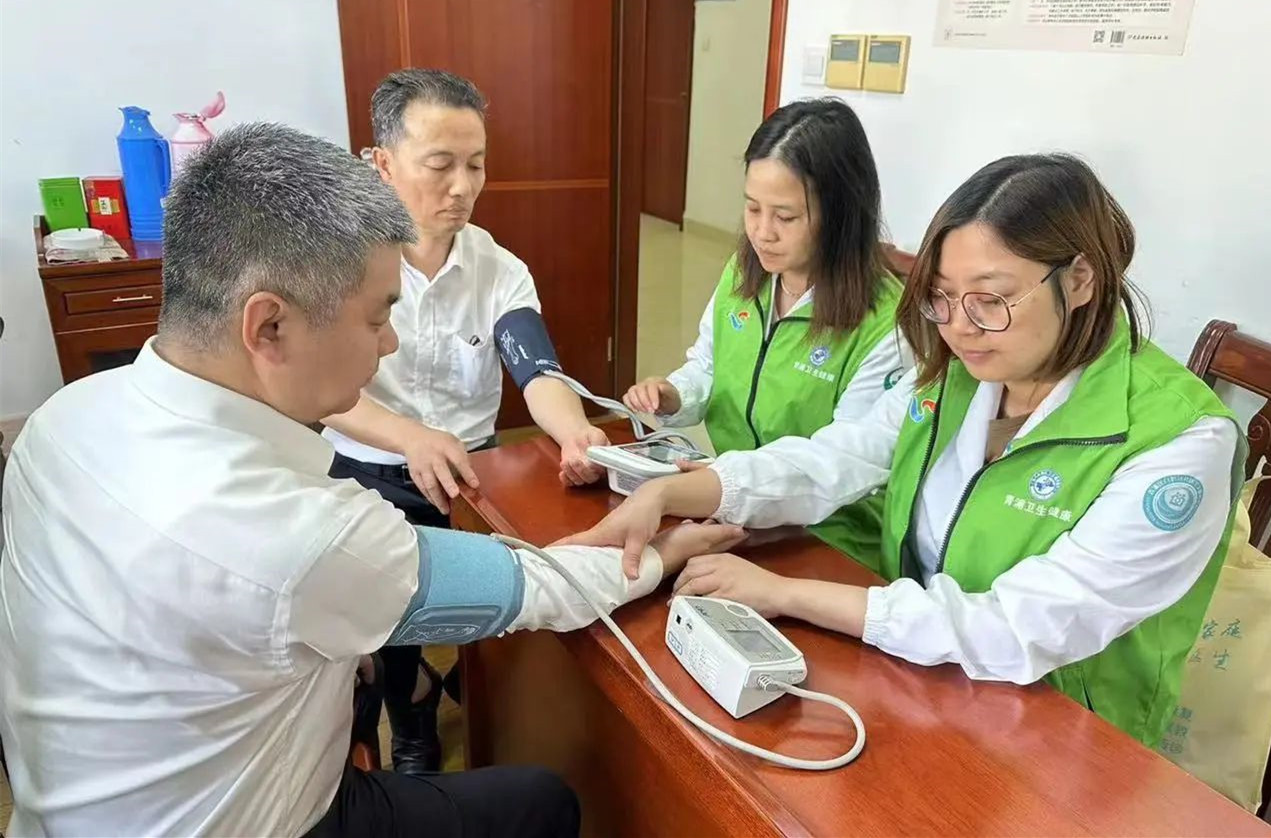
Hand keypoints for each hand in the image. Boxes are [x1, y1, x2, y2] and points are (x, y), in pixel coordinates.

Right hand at [402, 426, 478, 513]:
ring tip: (446, 509)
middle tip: (455, 495)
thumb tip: (471, 476)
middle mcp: (434, 457)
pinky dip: (430, 498)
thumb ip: (463, 457)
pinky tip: (437, 504)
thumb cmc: (437, 442)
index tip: (475, 484)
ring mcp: (423, 466)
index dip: (467, 473)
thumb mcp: (453, 442)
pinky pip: (422, 488)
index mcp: (447, 447)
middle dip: (448, 484)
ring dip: (438, 498)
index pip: (458, 460)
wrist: (413, 438)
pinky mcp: (415, 474)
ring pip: (429, 484)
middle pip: (441, 471)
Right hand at [553, 484, 667, 579]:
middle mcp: (598, 532)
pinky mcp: (612, 533)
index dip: (556, 548)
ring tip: (567, 574)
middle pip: (575, 545)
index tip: (541, 559)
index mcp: (599, 533)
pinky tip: (593, 565)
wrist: (653, 498)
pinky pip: (596, 546)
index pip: (572, 541)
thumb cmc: (642, 515)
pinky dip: (590, 554)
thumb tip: (630, 578)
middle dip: (562, 557)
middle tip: (551, 574)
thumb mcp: (638, 538)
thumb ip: (632, 557)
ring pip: (586, 546)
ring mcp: (605, 532)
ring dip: (575, 557)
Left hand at [559, 425, 608, 486]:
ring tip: (567, 461)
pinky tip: (562, 472)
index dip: (596, 468)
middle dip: (581, 470)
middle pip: (590, 478)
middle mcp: (595, 471)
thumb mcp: (597, 434)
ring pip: (579, 481)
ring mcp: (584, 474)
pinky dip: (565, 479)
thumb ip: (598, 442)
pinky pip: (569, 482)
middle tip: (576, 460)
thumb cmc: (590, 436)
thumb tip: (594, 451)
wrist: (578, 436)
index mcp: (604, 462)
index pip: (602, 470)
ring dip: (571, 472)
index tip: (590, 462)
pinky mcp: (573, 475)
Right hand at [623, 377, 681, 415]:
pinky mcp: (632, 395)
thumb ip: (667, 391)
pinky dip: (629, 404)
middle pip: (639, 388)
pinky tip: (636, 410)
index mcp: (656, 381)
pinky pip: (626, 397)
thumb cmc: (670, 398)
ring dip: (636, 403)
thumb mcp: (673, 395)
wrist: (667, 401)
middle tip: (650, 411)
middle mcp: (645, 383)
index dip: (652, 397)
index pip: (651, 386)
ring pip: (631, 392)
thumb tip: (661, 387)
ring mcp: (638, 389)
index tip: (655, 407)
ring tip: (644, 411)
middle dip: (644, 402)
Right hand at [647, 520, 746, 575]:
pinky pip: (692, 533)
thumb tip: (743, 531)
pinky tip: (691, 522)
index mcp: (712, 546)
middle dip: (727, 531)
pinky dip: (696, 528)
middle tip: (737, 522)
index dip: (738, 533)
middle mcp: (704, 548)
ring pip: (707, 536)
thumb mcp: (704, 535)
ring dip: (712, 528)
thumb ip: (722, 533)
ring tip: (718, 519)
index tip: (749, 528)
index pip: (730, 539)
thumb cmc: (679, 545)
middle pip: (720, 538)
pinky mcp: (679, 543)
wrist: (654, 556)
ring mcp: (692, 546)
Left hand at [671, 553, 790, 617]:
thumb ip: (721, 570)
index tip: (680, 584)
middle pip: (689, 572)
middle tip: (675, 596)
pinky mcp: (726, 595)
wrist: (778, 591)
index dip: (683, 574)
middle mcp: (720, 566)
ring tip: (678, 605)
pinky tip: (690, 612)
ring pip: (692, 585)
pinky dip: (694, 606)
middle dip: (678, 585)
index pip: (693, 561)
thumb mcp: (738, 567)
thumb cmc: (760, 582)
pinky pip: (703, 600)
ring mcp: (723, 580)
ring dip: (682, 596)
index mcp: (723, 558)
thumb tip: (703, 580)